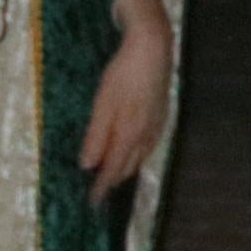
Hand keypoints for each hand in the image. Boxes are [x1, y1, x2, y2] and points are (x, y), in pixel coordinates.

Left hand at [80, 4, 174, 203]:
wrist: (153, 49)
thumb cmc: (123, 75)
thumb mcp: (103, 105)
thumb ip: (96, 137)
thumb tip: (88, 165)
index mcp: (129, 134)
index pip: (114, 169)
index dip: (102, 187)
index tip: (92, 202)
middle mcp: (146, 135)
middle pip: (129, 166)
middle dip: (114, 180)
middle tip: (100, 189)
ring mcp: (157, 124)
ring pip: (141, 156)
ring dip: (127, 168)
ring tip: (114, 173)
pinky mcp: (162, 113)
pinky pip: (149, 143)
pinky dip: (138, 153)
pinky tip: (134, 148)